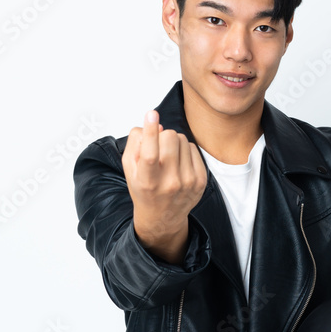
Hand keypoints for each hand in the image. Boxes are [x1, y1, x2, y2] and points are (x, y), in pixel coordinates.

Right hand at [122, 110, 206, 263]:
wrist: (163, 217)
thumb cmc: (144, 189)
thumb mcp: (129, 169)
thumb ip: (136, 144)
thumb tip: (155, 126)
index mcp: (147, 181)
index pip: (149, 154)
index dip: (150, 131)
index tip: (151, 114)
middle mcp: (169, 183)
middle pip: (170, 138)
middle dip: (162, 136)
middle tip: (158, 147)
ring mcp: (188, 182)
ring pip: (182, 139)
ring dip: (174, 143)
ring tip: (168, 158)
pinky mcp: (201, 180)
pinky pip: (193, 148)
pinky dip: (184, 150)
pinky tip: (178, 163)